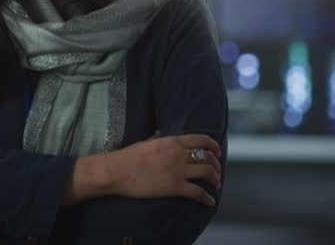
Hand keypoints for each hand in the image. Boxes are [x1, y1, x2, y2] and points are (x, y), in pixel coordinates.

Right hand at [107, 133, 221, 205]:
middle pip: (208, 157)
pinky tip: (209, 201)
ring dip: (215, 179)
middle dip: (217, 165)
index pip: (203, 140)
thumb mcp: (146, 142)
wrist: (117, 171)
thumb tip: (161, 133)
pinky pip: (197, 192)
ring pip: (207, 173)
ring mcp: (177, 170)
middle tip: (217, 172)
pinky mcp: (174, 186)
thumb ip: (158, 137)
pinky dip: (206, 197)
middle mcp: (178, 154)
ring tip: (215, 184)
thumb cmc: (128, 157)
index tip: (217, 153)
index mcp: (172, 141)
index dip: (214, 147)